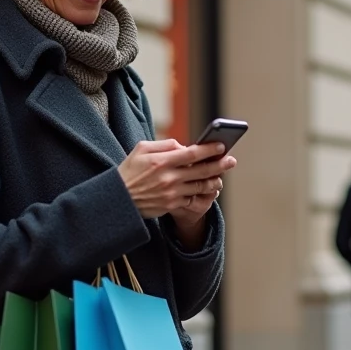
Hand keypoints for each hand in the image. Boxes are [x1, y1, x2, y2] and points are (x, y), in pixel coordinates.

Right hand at [118, 139, 236, 219]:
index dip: (209, 150)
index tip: (221, 146)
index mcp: (162, 161)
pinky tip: (209, 190)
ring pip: (201, 187)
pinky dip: (203, 195)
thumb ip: (164, 145)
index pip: (192, 153)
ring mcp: (172, 193)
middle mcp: (169, 178)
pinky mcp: (172, 205)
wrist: (119, 199)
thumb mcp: (141, 150)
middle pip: (202, 170)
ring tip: (221, 177)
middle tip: (231, 161)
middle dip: (220, 165)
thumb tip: (183, 146)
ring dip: (215, 181)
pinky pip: (193, 199)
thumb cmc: (129, 171)